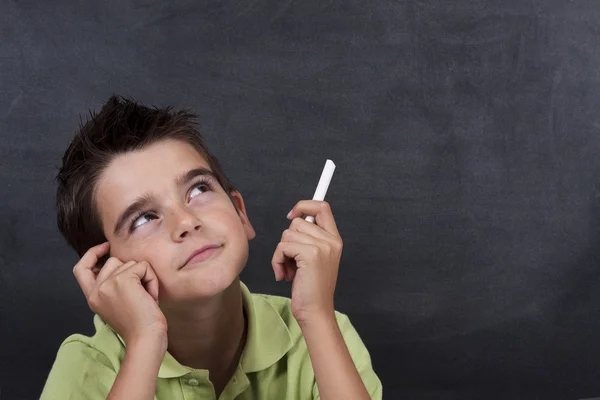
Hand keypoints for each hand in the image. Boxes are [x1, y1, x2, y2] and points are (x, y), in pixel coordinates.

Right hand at [73, 242, 167, 349]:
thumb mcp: (117, 304)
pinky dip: (152, 280)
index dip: (92, 254)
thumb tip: (119, 263)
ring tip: (145, 298)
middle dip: (131, 272)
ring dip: (144, 277)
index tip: (106, 247)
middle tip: (140, 294)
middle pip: (113, 261)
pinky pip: (144, 266)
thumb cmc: (138, 325)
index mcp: (92, 297)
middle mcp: (96, 290)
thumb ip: (112, 286)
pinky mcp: (123, 280)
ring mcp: (108, 284)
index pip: (81, 269)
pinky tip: (151, 297)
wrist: (145, 338)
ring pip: (130, 263)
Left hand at [272, 200, 342, 324]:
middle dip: (288, 240)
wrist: (315, 311)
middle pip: (298, 221)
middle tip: (292, 262)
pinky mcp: (310, 254)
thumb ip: (309, 238)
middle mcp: (331, 241)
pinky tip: (285, 276)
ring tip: (290, 270)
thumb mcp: (314, 259)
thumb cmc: (310, 288)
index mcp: (334, 239)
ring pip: (288, 233)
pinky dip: (277, 260)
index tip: (292, 214)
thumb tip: (294, 218)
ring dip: (281, 253)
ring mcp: (322, 246)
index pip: (322, 207)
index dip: (304, 205)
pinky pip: (283, 246)